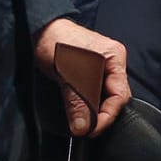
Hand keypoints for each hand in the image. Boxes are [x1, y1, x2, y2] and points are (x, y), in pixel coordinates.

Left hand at [34, 18, 131, 135]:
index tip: (93, 131)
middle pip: (115, 96)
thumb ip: (77, 101)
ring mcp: (102, 67)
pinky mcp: (91, 72)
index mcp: (115, 58)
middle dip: (102, 114)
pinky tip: (80, 110)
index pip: (120, 94)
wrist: (40, 30)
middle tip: (87, 129)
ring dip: (94, 110)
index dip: (108, 115)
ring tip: (82, 122)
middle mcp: (113, 63)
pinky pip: (95, 92)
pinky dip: (88, 103)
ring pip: (104, 96)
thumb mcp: (67, 74)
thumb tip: (83, 128)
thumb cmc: (56, 43)